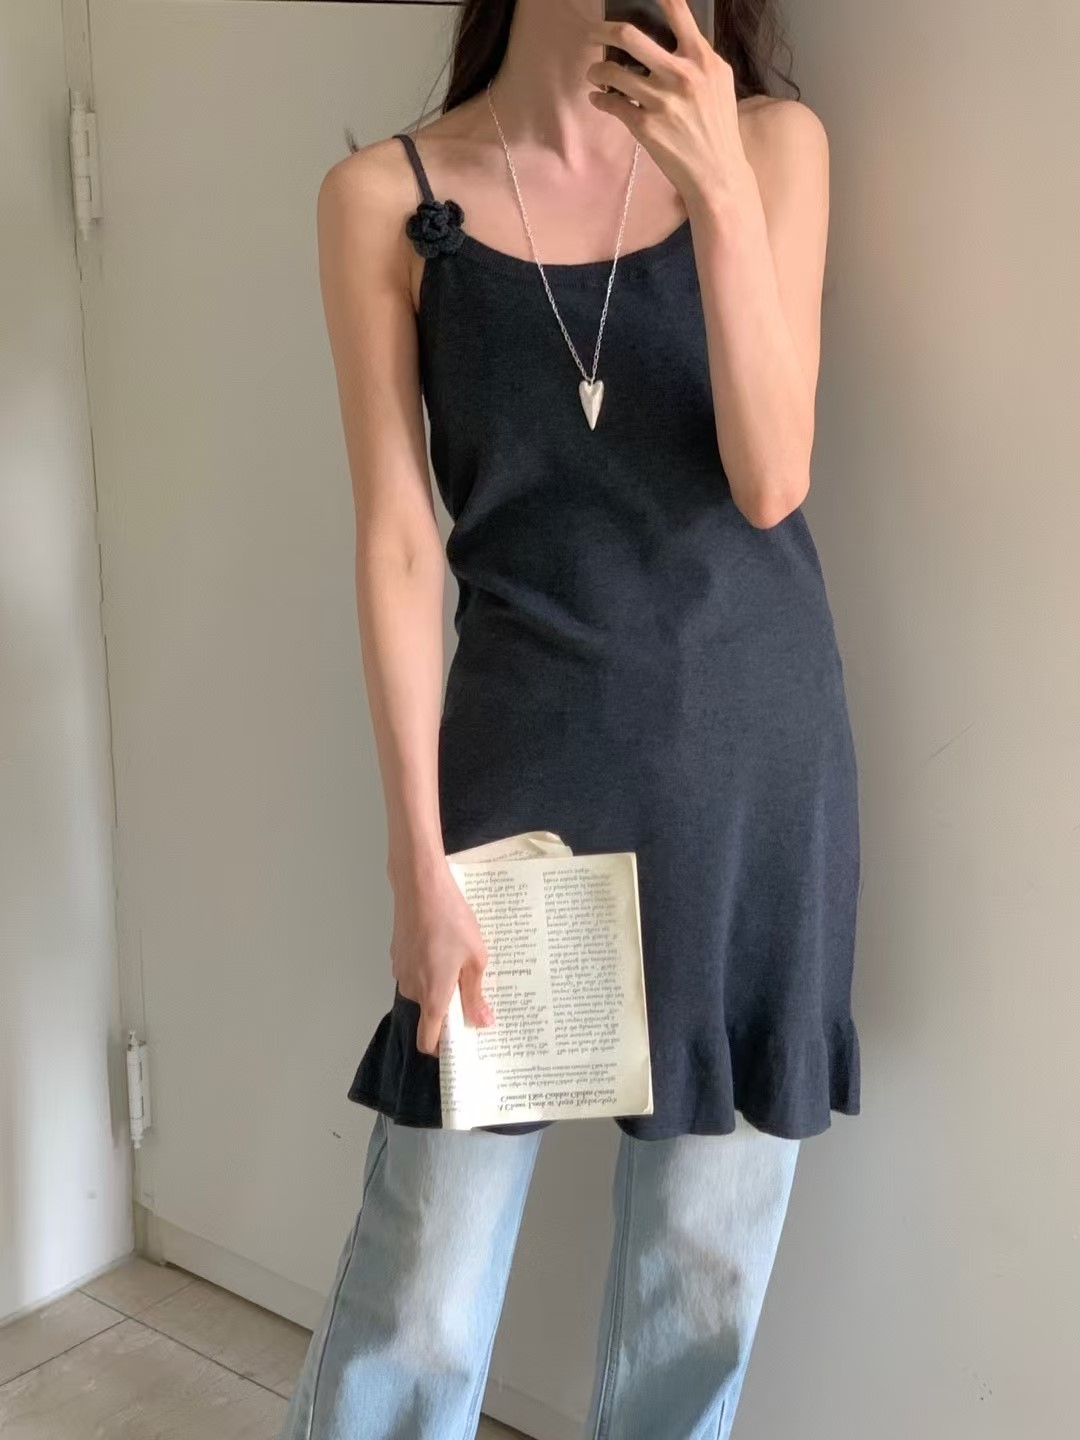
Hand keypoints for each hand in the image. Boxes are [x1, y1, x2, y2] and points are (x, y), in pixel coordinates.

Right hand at [389, 859, 493, 1055]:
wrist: (420, 886)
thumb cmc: (451, 920)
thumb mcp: (475, 958)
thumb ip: (475, 995)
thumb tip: (481, 1023)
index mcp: (432, 997)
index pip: (427, 1041)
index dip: (442, 1048)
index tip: (459, 1041)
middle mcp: (412, 989)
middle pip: (428, 1013)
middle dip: (448, 1006)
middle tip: (471, 987)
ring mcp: (401, 971)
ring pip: (422, 989)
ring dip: (439, 983)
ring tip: (459, 959)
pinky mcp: (397, 954)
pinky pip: (415, 971)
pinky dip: (428, 966)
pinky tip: (443, 944)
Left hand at [585, 0, 754, 216]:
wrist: (717, 172)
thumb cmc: (718, 126)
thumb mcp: (718, 82)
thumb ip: (697, 57)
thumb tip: (671, 38)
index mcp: (701, 58)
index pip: (677, 10)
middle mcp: (680, 74)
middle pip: (629, 35)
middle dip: (603, 31)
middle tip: (595, 34)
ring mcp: (660, 101)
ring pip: (612, 71)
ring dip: (596, 70)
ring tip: (594, 72)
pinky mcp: (644, 126)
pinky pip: (610, 103)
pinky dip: (600, 98)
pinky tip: (598, 98)